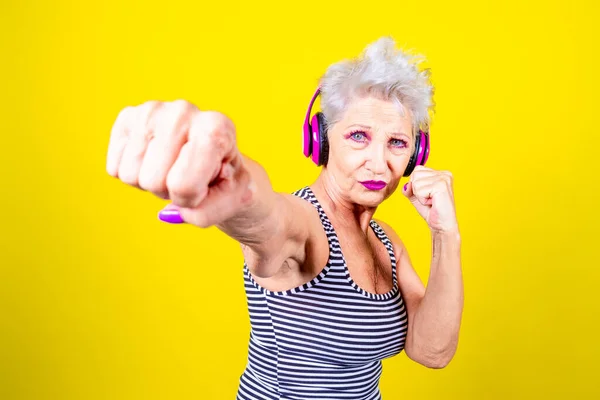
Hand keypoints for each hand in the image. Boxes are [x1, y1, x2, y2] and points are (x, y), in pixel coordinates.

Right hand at [106, 100, 254, 226]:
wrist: (214, 158)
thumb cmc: (226, 178)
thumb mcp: (233, 200)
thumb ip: (208, 213)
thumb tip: (168, 213)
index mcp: (217, 128)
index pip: (184, 184)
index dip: (191, 199)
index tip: (205, 186)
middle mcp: (183, 111)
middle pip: (154, 181)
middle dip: (170, 191)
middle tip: (187, 176)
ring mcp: (152, 110)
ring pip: (131, 175)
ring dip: (151, 183)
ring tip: (172, 168)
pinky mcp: (127, 117)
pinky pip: (114, 167)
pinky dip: (134, 174)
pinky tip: (155, 160)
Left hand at [402, 166, 457, 232]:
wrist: (441, 225)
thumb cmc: (431, 210)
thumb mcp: (416, 196)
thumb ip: (409, 187)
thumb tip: (407, 185)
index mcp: (440, 173)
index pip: (417, 170)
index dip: (415, 185)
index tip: (427, 195)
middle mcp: (444, 174)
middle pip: (415, 174)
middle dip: (417, 190)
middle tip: (429, 199)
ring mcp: (444, 178)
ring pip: (416, 182)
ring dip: (420, 195)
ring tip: (431, 201)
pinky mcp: (441, 186)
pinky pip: (419, 190)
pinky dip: (422, 199)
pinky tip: (432, 203)